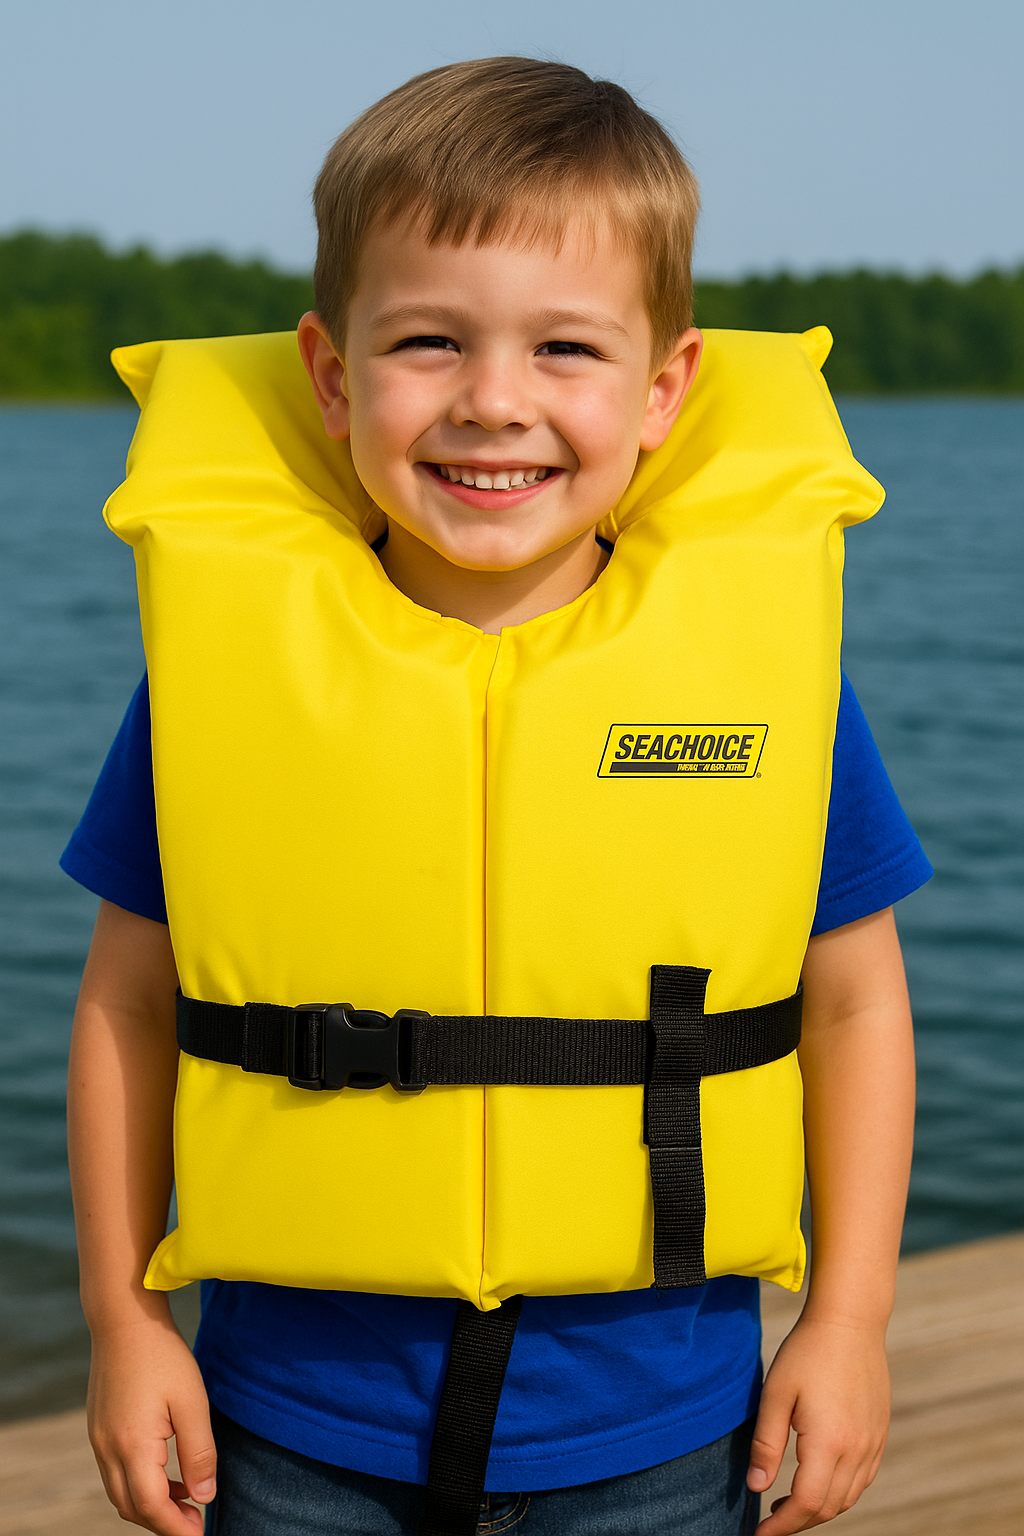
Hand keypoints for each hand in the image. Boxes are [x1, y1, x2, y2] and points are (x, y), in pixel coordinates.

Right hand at [86, 1309, 215, 1532]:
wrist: (124, 1320)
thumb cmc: (162, 1356)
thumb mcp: (192, 1402)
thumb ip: (199, 1453)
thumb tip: (204, 1497)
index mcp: (131, 1445)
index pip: (151, 1507)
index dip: (175, 1527)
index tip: (199, 1533)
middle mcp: (108, 1449)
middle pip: (131, 1508)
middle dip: (162, 1522)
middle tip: (196, 1521)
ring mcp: (98, 1440)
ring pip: (121, 1493)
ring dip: (151, 1505)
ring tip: (187, 1499)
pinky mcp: (99, 1429)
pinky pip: (116, 1472)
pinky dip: (139, 1484)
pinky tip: (166, 1472)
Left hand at [747, 1314, 889, 1532]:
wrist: (851, 1321)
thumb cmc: (807, 1352)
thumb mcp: (776, 1394)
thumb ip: (766, 1444)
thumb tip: (756, 1488)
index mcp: (830, 1443)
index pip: (806, 1504)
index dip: (781, 1526)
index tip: (760, 1534)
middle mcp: (857, 1450)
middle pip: (828, 1508)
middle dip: (798, 1522)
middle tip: (770, 1520)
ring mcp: (873, 1444)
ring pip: (848, 1498)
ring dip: (819, 1509)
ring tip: (788, 1504)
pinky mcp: (879, 1434)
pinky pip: (862, 1480)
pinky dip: (839, 1492)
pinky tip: (819, 1480)